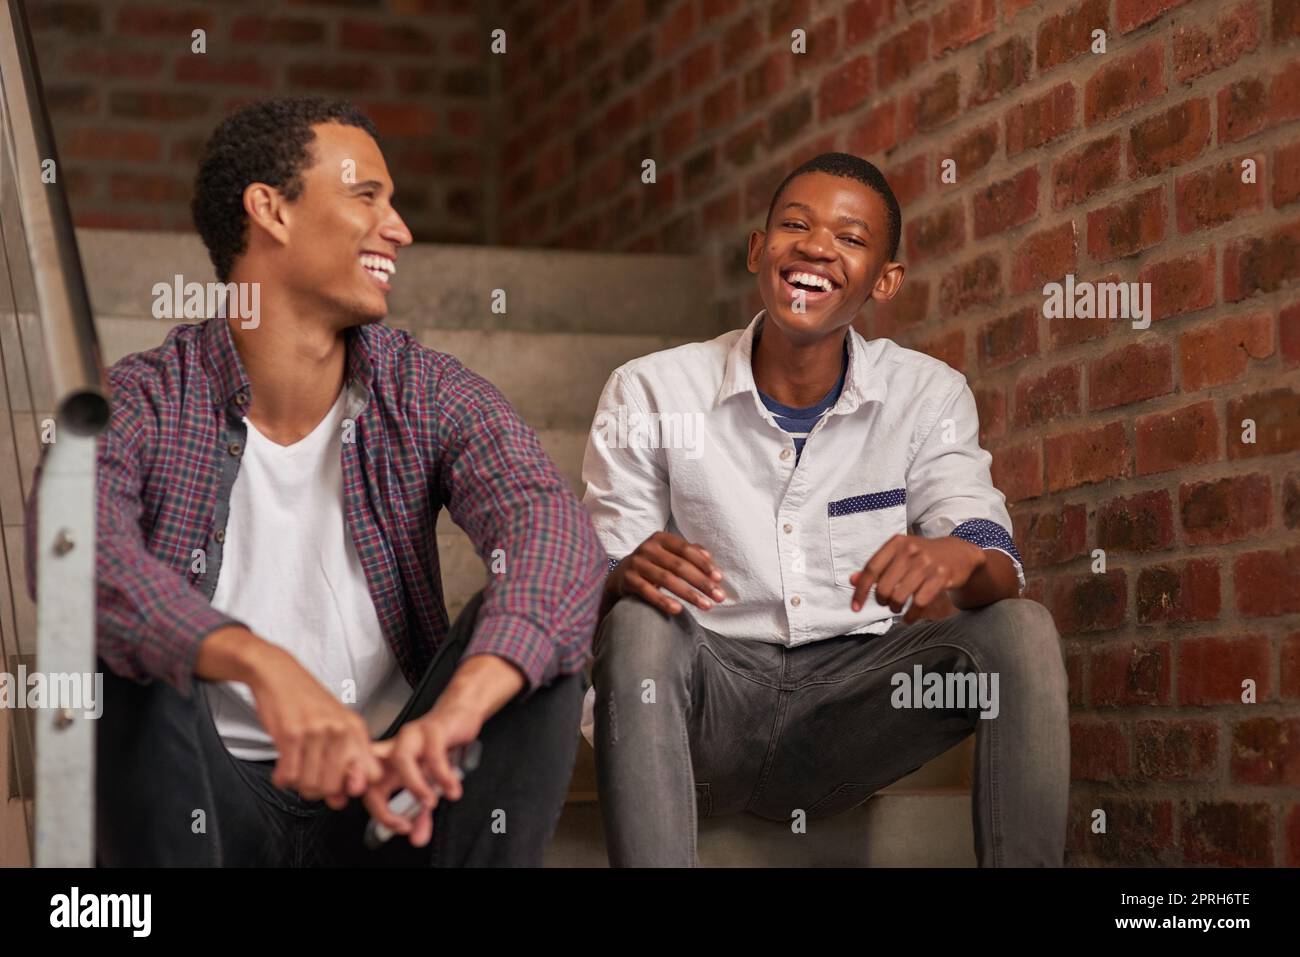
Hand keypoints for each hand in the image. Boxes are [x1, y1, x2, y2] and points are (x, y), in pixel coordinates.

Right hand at [243, 645, 384, 808]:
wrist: (278, 674)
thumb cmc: (306, 701)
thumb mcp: (335, 724)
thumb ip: (343, 761)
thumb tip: (341, 800)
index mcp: (355, 728)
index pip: (370, 774)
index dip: (354, 787)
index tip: (340, 786)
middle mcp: (340, 730)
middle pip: (334, 787)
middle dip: (318, 790)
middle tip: (308, 779)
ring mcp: (316, 732)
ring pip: (310, 784)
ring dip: (298, 784)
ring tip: (295, 769)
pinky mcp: (291, 735)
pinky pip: (288, 775)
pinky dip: (282, 778)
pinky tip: (283, 768)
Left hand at [361, 698, 483, 846]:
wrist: (458, 717)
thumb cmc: (438, 747)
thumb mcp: (429, 784)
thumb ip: (421, 812)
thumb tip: (417, 838)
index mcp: (386, 763)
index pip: (368, 791)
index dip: (380, 814)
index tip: (402, 827)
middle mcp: (394, 749)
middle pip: (373, 776)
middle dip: (384, 806)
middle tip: (405, 823)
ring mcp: (412, 737)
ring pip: (401, 758)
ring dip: (416, 785)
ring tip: (430, 802)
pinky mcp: (434, 729)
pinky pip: (435, 753)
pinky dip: (443, 774)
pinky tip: (451, 787)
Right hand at [605, 531, 724, 615]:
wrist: (622, 575)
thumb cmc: (655, 564)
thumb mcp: (670, 554)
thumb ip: (690, 553)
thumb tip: (710, 557)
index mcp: (661, 538)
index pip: (686, 550)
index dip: (703, 564)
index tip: (719, 579)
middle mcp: (648, 548)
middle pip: (679, 566)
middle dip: (701, 582)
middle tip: (718, 597)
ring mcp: (637, 563)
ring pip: (666, 579)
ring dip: (689, 594)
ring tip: (706, 606)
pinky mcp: (628, 580)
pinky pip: (648, 591)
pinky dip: (663, 601)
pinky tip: (678, 610)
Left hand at [849, 535, 984, 622]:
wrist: (958, 553)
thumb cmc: (922, 555)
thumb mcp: (899, 554)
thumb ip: (876, 567)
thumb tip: (852, 580)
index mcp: (896, 543)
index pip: (871, 569)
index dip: (860, 590)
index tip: (856, 607)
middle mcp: (910, 550)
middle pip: (884, 586)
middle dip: (881, 600)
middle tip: (886, 603)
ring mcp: (927, 563)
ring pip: (900, 596)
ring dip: (895, 607)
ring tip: (896, 607)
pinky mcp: (941, 576)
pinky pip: (919, 603)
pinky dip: (911, 616)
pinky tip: (908, 618)